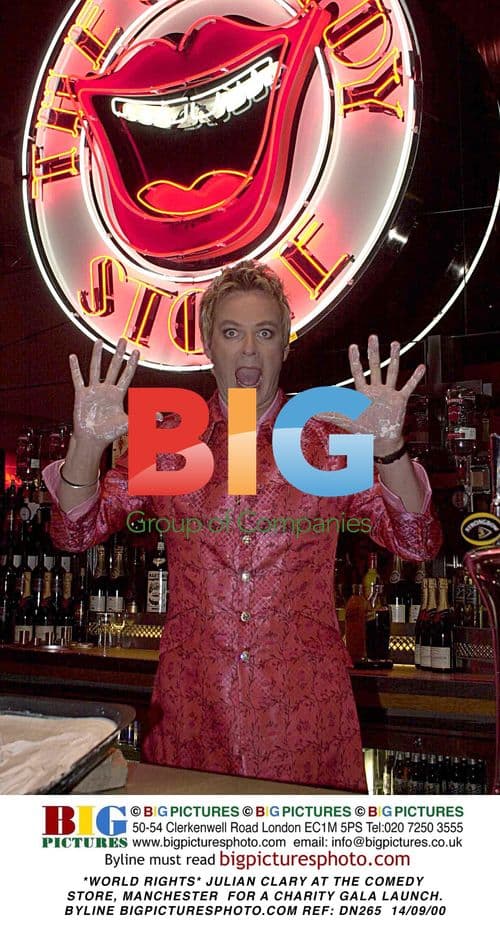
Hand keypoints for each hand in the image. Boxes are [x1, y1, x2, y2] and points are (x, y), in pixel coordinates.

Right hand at [69, 338, 139, 446]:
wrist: (92, 440)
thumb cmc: (109, 433)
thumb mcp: (128, 423)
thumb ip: (143, 418)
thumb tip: (160, 417)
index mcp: (118, 394)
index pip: (126, 375)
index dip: (132, 363)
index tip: (136, 352)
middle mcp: (106, 390)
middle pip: (113, 367)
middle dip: (118, 353)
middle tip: (121, 340)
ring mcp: (93, 391)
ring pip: (95, 368)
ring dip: (97, 354)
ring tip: (98, 341)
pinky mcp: (82, 394)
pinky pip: (78, 378)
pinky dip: (75, 368)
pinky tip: (73, 357)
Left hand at [317, 334, 424, 453]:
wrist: (380, 440)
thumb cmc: (363, 429)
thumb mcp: (344, 420)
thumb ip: (326, 413)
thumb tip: (308, 410)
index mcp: (363, 393)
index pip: (358, 373)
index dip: (355, 360)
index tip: (353, 346)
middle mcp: (376, 390)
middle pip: (374, 367)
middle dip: (373, 352)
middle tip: (373, 337)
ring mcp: (388, 393)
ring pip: (391, 372)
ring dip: (393, 358)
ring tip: (395, 344)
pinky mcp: (400, 400)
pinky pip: (408, 386)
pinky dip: (415, 377)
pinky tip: (421, 367)